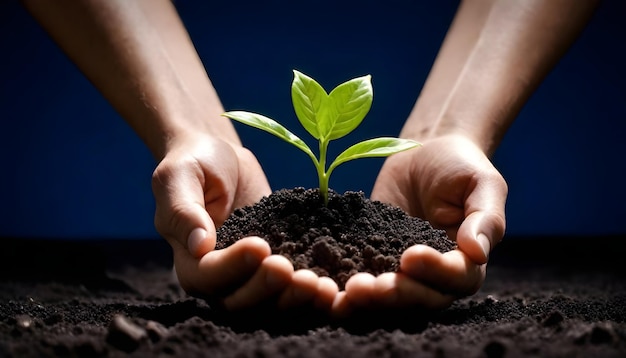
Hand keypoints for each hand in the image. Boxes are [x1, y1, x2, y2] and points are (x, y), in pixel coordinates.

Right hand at [152, 134, 337, 310]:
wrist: (224, 158)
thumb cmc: (195, 163)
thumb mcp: (179, 176)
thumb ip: (184, 210)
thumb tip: (198, 246)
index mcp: (190, 261)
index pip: (208, 276)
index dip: (235, 267)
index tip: (261, 246)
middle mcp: (220, 278)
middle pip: (241, 300)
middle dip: (270, 290)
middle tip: (299, 274)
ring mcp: (252, 275)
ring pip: (271, 301)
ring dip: (296, 298)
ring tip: (323, 286)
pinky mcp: (279, 265)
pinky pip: (293, 285)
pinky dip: (313, 289)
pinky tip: (337, 282)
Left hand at [337, 134, 506, 312]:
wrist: (423, 152)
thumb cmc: (460, 166)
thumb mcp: (481, 184)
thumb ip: (485, 218)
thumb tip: (478, 252)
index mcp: (468, 262)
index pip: (456, 279)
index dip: (434, 272)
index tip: (410, 256)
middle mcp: (436, 276)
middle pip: (420, 298)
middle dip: (394, 294)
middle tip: (366, 286)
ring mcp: (402, 271)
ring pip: (390, 298)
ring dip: (369, 299)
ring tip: (348, 290)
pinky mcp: (373, 260)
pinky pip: (363, 277)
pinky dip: (346, 287)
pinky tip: (328, 287)